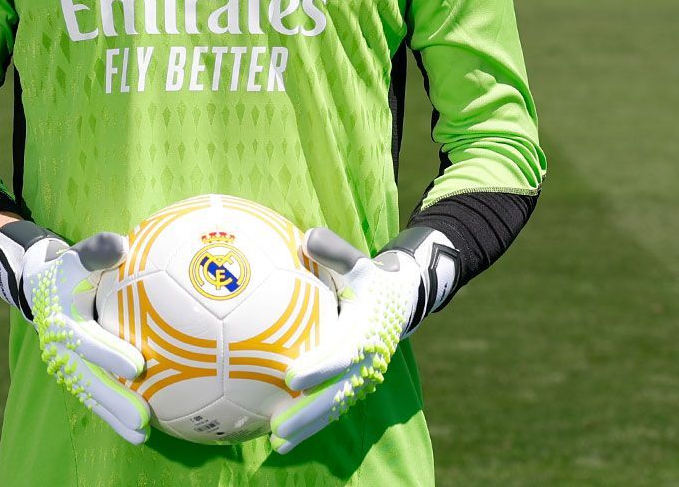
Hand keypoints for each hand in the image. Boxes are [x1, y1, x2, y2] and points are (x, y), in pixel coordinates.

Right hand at [0, 221, 150, 444]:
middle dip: (115, 400)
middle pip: (89, 379)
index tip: (138, 366)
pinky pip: (94, 397)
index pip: (88, 341)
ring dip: (115, 416)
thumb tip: (120, 244)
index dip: (110, 354)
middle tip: (143, 416)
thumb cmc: (67, 270)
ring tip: (142, 434)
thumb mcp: (74, 256)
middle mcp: (60, 349)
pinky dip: (113, 414)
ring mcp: (65, 366)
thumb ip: (95, 250)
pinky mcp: (73, 375)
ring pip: (91, 395)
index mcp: (62, 321)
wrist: (38, 289)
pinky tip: (140, 432)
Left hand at [270, 226, 456, 454]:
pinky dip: (312, 425)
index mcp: (365, 333)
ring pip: (334, 408)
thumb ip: (336, 250)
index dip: (318, 368)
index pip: (340, 355)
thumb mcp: (360, 262)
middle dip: (306, 413)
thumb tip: (307, 236)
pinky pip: (333, 407)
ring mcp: (363, 378)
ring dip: (307, 427)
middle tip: (276, 427)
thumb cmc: (371, 278)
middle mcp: (366, 362)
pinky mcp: (357, 385)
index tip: (290, 376)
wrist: (403, 301)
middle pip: (336, 394)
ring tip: (275, 443)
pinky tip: (283, 440)